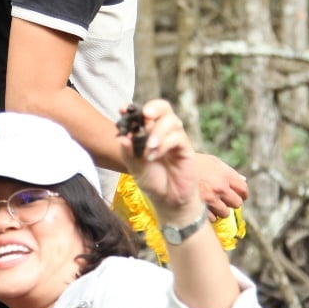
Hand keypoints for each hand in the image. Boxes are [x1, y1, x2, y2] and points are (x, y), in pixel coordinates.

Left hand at [120, 99, 203, 224]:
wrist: (168, 200)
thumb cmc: (152, 181)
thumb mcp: (135, 167)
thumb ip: (129, 152)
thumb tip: (122, 138)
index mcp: (150, 131)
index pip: (146, 112)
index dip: (135, 108)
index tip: (123, 109)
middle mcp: (164, 131)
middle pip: (164, 108)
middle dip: (153, 108)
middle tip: (145, 115)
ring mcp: (177, 139)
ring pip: (171, 121)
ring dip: (157, 132)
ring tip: (148, 148)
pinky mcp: (186, 149)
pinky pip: (178, 137)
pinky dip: (164, 144)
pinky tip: (154, 156)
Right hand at [194, 153, 247, 220]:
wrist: (171, 167)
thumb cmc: (192, 163)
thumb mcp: (212, 161)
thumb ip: (228, 171)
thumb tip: (242, 180)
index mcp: (225, 175)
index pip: (243, 190)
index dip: (242, 194)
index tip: (240, 196)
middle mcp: (220, 188)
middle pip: (237, 203)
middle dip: (232, 202)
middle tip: (225, 200)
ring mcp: (211, 199)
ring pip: (225, 213)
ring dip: (220, 210)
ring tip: (212, 205)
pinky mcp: (200, 209)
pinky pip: (211, 218)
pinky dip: (208, 215)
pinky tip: (202, 208)